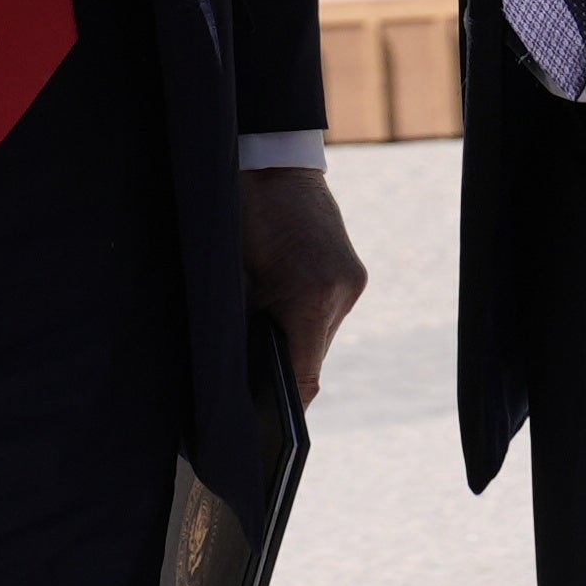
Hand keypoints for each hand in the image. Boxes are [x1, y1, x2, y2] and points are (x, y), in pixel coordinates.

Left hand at [238, 169, 367, 404]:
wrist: (271, 159)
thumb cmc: (240, 215)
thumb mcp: (233, 277)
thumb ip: (243, 323)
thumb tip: (238, 369)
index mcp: (309, 297)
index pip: (304, 376)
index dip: (285, 406)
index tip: (266, 426)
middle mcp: (340, 292)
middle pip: (314, 358)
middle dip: (284, 368)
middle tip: (251, 378)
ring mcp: (351, 280)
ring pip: (321, 335)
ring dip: (295, 338)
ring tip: (262, 331)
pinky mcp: (352, 271)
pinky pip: (329, 310)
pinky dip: (305, 315)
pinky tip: (280, 304)